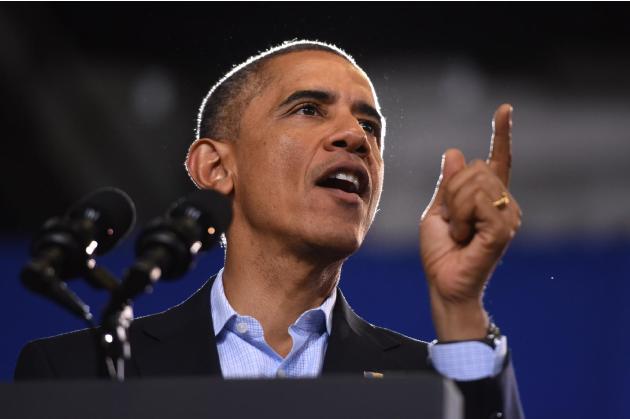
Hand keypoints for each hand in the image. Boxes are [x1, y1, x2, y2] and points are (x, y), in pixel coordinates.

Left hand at [419, 104, 521, 340]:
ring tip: (459, 233)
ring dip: (455, 208)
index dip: (501, 134)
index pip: (497, 160)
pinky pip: (477, 202)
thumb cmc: (440, 251)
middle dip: (451, 191)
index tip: (505, 109)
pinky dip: (461, 217)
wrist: (443, 282)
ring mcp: (507, 215)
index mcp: (488, 197)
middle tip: (452, 223)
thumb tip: (455, 152)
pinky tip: (465, 237)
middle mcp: (503, 203)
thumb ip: (449, 184)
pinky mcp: (503, 228)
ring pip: (474, 183)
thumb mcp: (438, 210)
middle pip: (474, 168)